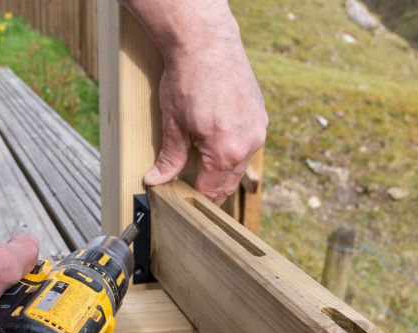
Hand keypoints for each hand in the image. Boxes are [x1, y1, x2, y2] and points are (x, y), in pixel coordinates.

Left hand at [143, 38, 267, 204]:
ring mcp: (258, 129)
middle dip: (210, 191)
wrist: (206, 42)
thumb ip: (170, 158)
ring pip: (240, 165)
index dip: (194, 200)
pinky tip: (217, 149)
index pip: (211, 190)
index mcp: (227, 152)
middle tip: (190, 195)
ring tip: (202, 173)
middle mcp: (249, 143)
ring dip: (223, 172)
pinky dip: (233, 152)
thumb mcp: (173, 125)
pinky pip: (247, 145)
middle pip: (228, 183)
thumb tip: (157, 180)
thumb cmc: (188, 79)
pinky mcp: (260, 116)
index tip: (182, 204)